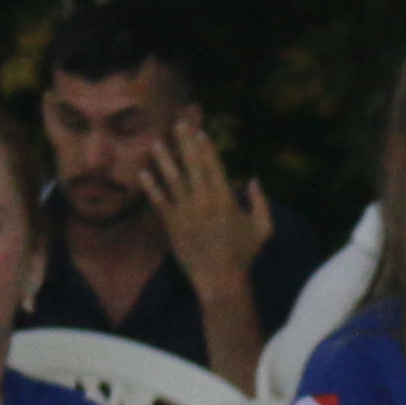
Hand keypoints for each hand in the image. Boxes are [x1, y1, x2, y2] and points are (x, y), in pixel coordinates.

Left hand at [139, 123, 273, 284]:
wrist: (220, 280)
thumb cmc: (243, 255)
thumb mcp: (262, 228)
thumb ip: (260, 202)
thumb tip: (254, 179)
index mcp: (226, 199)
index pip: (214, 166)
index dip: (205, 147)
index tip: (199, 131)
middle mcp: (204, 201)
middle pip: (193, 165)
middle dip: (185, 143)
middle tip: (178, 123)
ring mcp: (186, 213)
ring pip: (172, 179)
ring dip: (164, 159)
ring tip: (156, 142)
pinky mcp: (172, 225)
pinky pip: (159, 201)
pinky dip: (151, 186)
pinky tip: (143, 173)